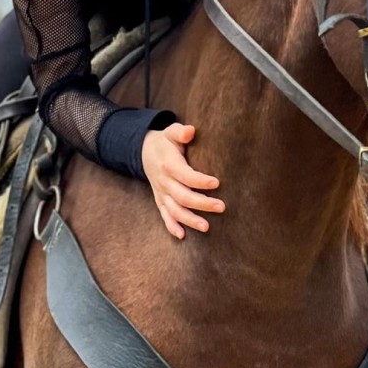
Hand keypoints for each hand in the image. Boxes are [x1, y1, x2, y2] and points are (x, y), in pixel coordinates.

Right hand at [142, 123, 223, 239]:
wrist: (144, 151)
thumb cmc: (165, 142)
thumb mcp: (171, 132)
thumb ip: (180, 132)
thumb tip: (191, 130)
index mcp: (168, 165)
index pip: (185, 175)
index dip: (200, 181)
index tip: (217, 183)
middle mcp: (164, 182)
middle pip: (183, 196)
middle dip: (202, 203)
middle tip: (222, 207)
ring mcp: (161, 193)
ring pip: (174, 210)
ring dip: (190, 220)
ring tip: (207, 227)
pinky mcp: (160, 200)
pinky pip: (164, 216)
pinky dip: (171, 226)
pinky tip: (182, 236)